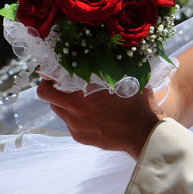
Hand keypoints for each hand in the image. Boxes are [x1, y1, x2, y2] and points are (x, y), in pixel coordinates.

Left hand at [36, 78, 162, 156]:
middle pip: (48, 98)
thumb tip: (102, 56)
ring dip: (64, 103)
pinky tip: (92, 115)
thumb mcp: (125, 80)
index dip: (48, 76)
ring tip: (79, 99)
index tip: (51, 73)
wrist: (144, 134)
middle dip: (51, 89)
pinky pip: (70, 124)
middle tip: (58, 84)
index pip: (50, 84)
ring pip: (59, 111)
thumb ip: (108, 71)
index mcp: (82, 95)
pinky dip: (76, 117)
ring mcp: (76, 126)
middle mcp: (74, 111)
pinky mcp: (80, 137)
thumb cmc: (138, 105)